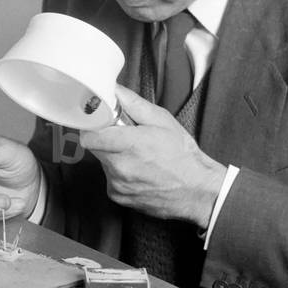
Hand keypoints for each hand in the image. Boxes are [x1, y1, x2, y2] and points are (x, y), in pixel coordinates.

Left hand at [81, 86, 226, 227]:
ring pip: (103, 163)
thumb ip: (134, 104)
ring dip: (114, 157)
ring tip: (138, 156)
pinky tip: (139, 171)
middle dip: (106, 139)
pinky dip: (120, 173)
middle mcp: (120, 167)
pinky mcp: (119, 196)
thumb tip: (115, 90)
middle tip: (126, 138)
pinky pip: (110, 179)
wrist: (197, 190)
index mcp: (129, 145)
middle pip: (95, 148)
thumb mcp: (162, 121)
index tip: (101, 123)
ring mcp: (118, 184)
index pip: (90, 135)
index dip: (94, 126)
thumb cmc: (183, 155)